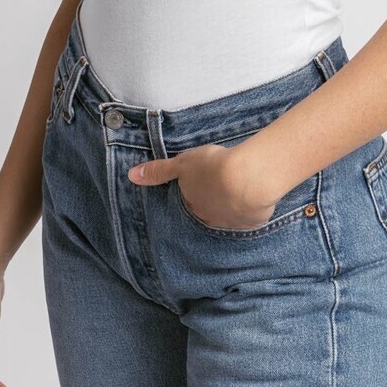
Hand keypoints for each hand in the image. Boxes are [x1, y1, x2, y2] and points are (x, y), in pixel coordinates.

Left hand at [128, 142, 281, 230]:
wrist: (246, 178)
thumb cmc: (211, 168)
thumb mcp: (182, 164)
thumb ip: (158, 171)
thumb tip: (131, 176)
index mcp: (192, 206)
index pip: (189, 204)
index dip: (194, 195)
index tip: (200, 187)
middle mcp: (210, 220)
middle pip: (208, 213)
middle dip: (212, 204)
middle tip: (218, 191)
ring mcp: (232, 223)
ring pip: (229, 217)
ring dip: (232, 208)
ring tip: (238, 193)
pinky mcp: (253, 222)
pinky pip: (250, 218)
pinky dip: (251, 210)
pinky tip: (255, 199)